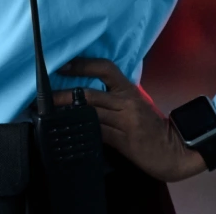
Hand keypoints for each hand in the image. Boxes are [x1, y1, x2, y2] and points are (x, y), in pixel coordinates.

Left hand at [54, 58, 215, 182]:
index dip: (82, 65)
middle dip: (62, 94)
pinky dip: (80, 130)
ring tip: (47, 112)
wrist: (173, 151)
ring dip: (66, 113)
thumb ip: (114, 97)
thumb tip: (82, 94)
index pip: (104, 68)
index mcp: (128, 90)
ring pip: (89, 113)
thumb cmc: (152, 127)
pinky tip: (67, 130)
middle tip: (42, 95)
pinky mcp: (123, 140)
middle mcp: (126, 102)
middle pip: (89, 94)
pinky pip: (97, 132)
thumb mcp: (135, 105)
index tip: (62, 65)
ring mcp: (125, 121)